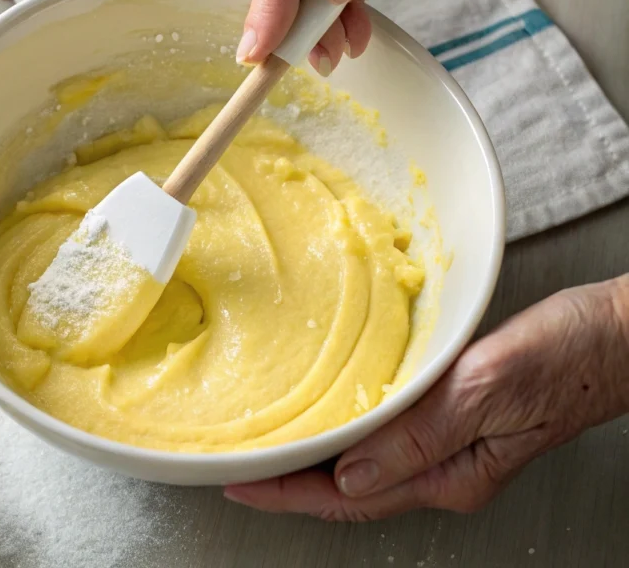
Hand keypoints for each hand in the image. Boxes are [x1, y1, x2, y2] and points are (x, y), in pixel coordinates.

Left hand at [224, 275, 628, 519]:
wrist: (618, 334)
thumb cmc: (569, 355)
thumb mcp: (489, 388)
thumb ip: (421, 436)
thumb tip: (353, 475)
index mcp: (451, 474)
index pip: (349, 496)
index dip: (288, 494)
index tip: (241, 484)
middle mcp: (445, 468)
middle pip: (347, 487)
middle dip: (289, 481)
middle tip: (239, 464)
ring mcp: (450, 445)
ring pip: (363, 463)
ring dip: (313, 457)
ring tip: (267, 445)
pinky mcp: (455, 417)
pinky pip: (385, 435)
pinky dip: (347, 430)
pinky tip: (329, 415)